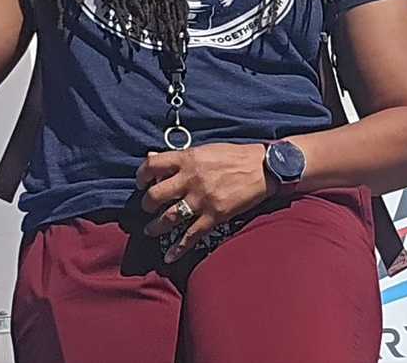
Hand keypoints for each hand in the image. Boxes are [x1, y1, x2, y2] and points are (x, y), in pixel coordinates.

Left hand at [136, 143, 274, 262]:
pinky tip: (169, 256)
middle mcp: (191, 179)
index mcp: (188, 159)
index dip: (141, 176)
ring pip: (169, 218)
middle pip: (155, 196)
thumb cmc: (234, 156)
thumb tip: (151, 158)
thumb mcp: (205, 150)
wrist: (264, 168)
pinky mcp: (215, 215)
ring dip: (156, 227)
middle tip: (148, 208)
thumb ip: (178, 157)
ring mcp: (202, 199)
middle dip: (147, 205)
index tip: (142, 183)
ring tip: (151, 230)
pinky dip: (178, 248)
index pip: (152, 166)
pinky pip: (191, 235)